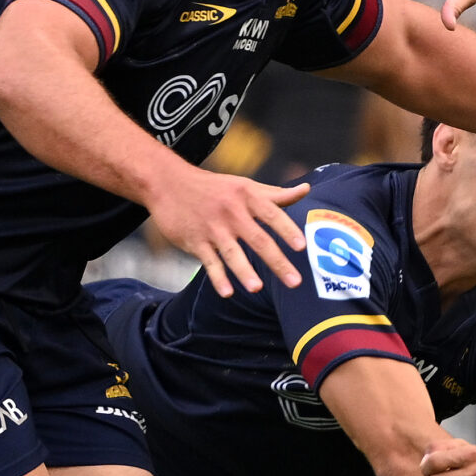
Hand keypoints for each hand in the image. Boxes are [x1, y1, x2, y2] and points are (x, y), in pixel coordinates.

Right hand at [145, 163, 308, 294]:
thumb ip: (276, 193)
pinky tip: (227, 292)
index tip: (302, 247)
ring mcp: (213, 228)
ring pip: (232, 253)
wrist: (169, 183)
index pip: (272, 215)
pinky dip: (217, 277)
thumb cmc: (215, 187)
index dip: (287, 230)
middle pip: (258, 240)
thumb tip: (306, 189)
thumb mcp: (245, 185)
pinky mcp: (195, 241)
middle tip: (295, 282)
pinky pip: (209, 262)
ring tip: (257, 289)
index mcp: (247, 197)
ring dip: (244, 271)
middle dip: (277, 262)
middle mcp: (232, 213)